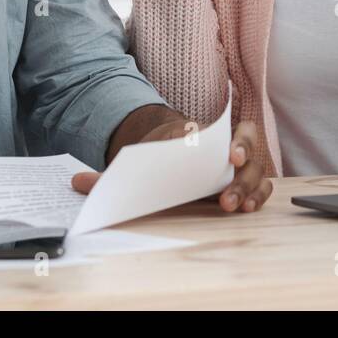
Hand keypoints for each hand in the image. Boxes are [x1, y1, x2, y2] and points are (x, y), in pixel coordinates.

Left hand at [70, 120, 272, 213]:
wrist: (166, 156)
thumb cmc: (153, 160)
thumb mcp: (133, 165)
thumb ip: (108, 175)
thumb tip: (76, 182)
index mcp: (199, 134)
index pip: (222, 129)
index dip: (230, 139)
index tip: (226, 154)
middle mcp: (222, 144)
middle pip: (246, 148)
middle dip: (240, 170)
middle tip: (224, 194)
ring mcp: (237, 164)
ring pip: (257, 169)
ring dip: (250, 187)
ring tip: (234, 206)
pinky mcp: (242, 183)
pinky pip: (260, 186)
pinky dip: (258, 196)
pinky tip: (246, 209)